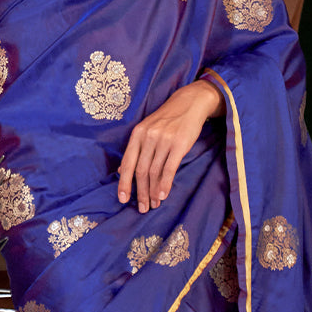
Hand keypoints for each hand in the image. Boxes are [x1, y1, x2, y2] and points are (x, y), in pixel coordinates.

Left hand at [118, 80, 224, 212]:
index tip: (122, 199)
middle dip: (140, 192)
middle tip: (142, 208)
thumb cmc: (167, 120)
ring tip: (154, 204)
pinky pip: (169, 168)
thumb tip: (122, 171)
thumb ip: (135, 149)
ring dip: (153, 191)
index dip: (124, 183)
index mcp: (137, 134)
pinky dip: (165, 184)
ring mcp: (163, 140)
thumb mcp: (147, 129)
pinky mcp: (179, 144)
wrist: (189, 103)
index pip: (127, 163)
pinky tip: (163, 195)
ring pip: (154, 172)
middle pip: (141, 171)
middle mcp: (148, 137)